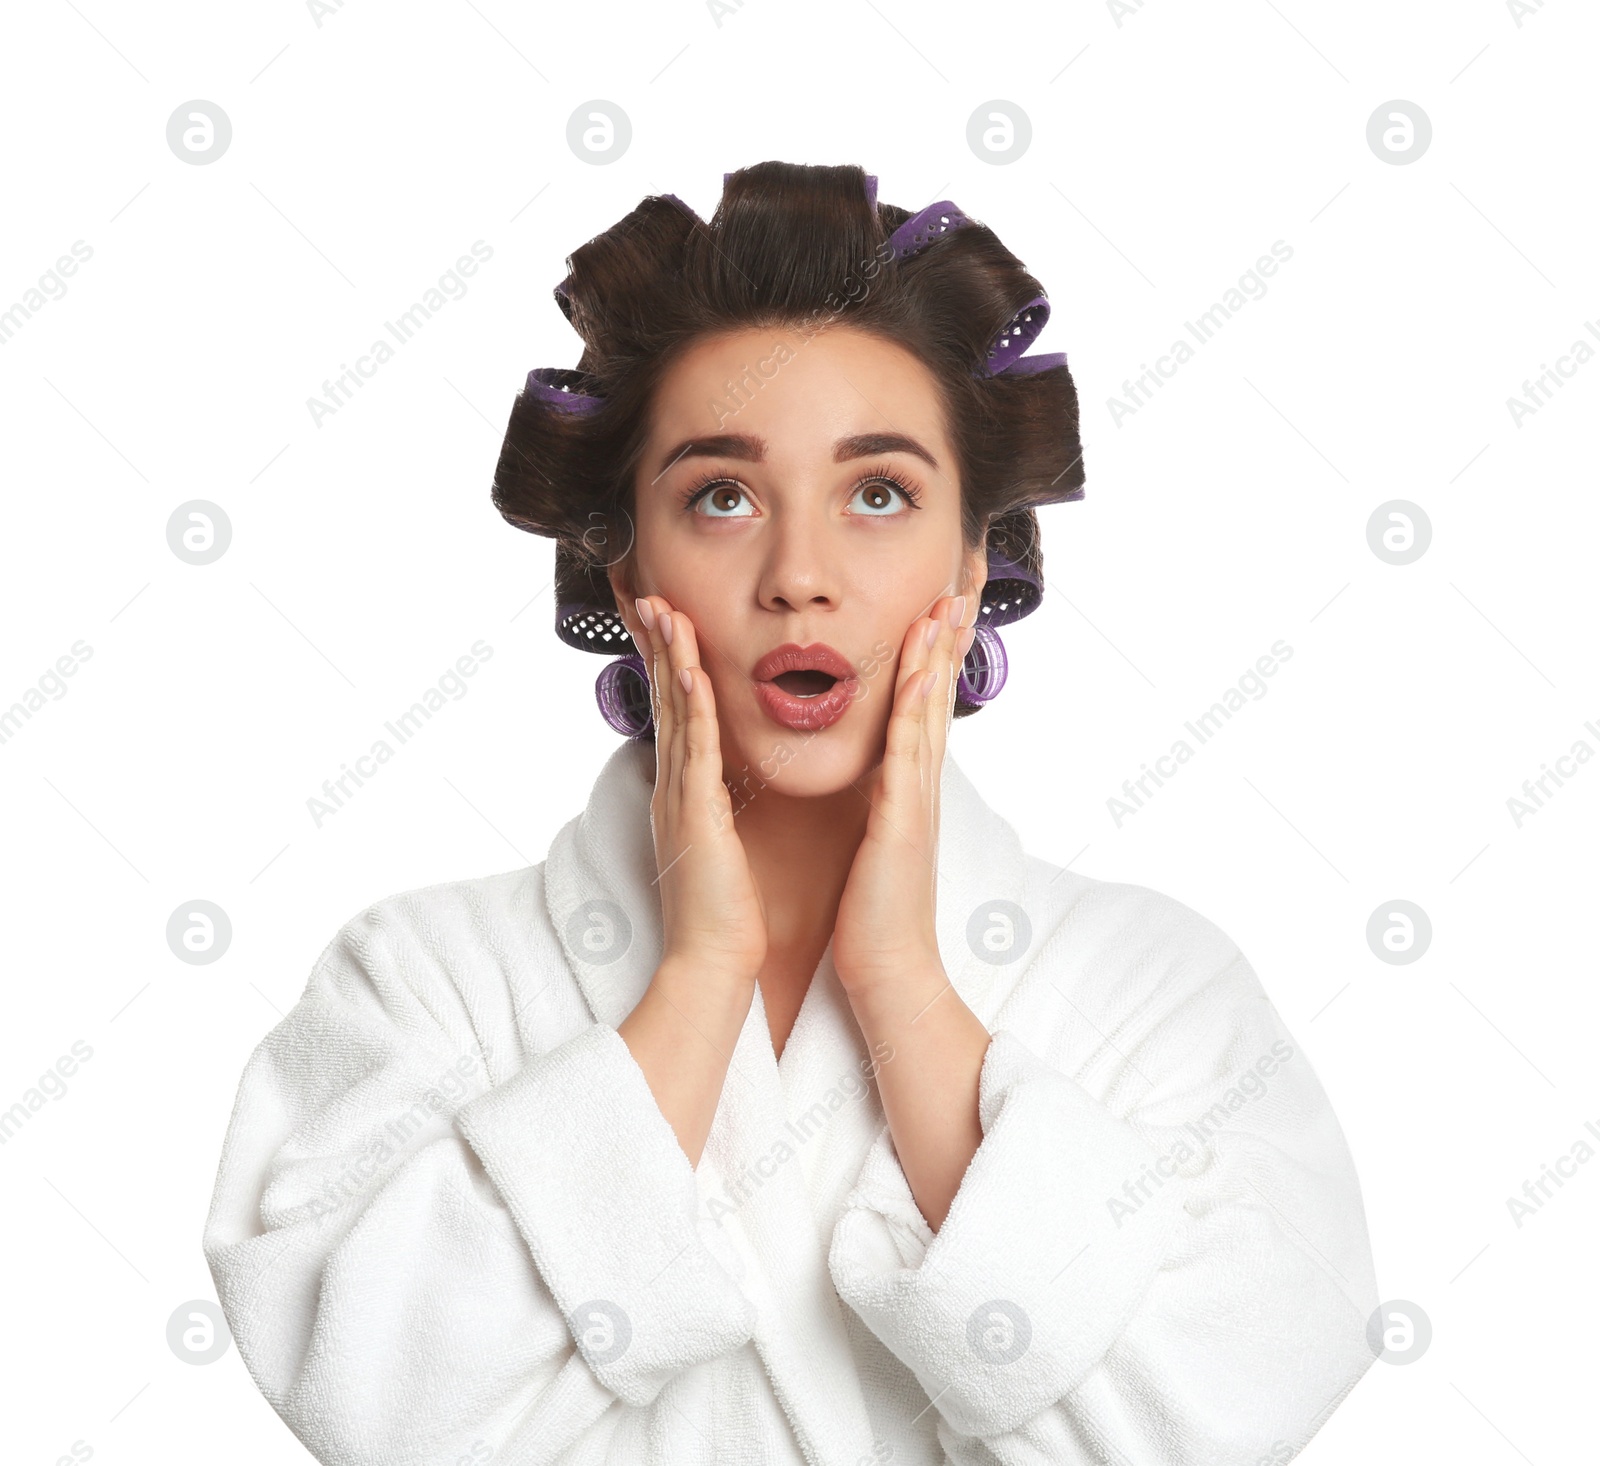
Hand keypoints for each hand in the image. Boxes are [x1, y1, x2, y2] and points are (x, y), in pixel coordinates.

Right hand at [622, 594, 768, 989]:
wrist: (711, 964)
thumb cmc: (723, 914)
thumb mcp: (719, 847)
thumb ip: (714, 812)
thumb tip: (719, 790)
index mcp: (683, 794)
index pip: (675, 714)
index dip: (669, 664)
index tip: (665, 621)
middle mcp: (673, 788)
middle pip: (666, 700)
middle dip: (659, 644)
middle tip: (649, 593)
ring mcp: (679, 798)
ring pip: (675, 712)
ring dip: (671, 657)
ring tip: (664, 608)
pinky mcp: (695, 815)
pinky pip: (694, 748)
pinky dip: (693, 705)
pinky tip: (692, 669)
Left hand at [832, 591, 976, 992]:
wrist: (888, 970)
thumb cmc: (874, 914)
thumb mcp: (875, 844)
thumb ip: (879, 805)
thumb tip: (877, 781)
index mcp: (908, 790)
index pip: (922, 709)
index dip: (932, 658)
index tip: (938, 609)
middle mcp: (920, 787)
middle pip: (937, 697)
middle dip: (947, 639)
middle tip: (960, 584)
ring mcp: (916, 800)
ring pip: (928, 712)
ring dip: (938, 655)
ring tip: (947, 604)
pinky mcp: (901, 820)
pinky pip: (909, 752)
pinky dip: (917, 707)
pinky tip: (922, 670)